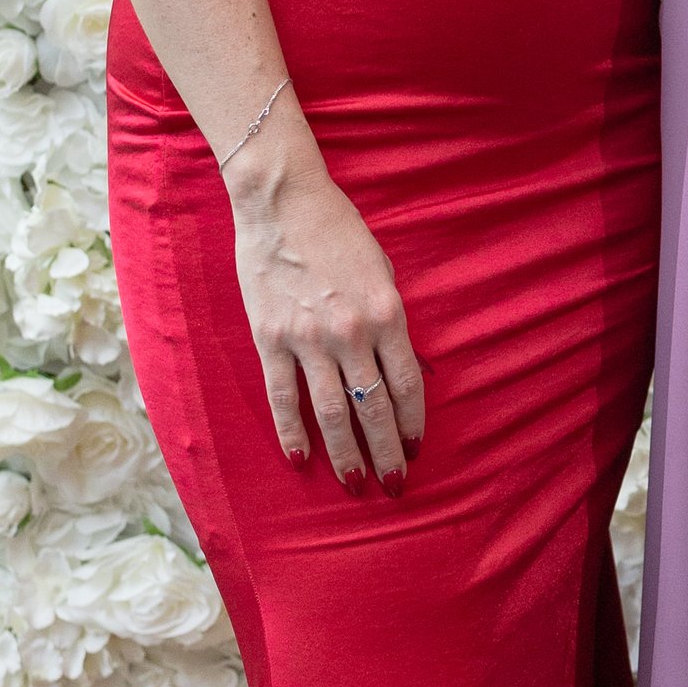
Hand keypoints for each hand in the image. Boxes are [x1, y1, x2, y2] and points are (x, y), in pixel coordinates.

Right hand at [226, 111, 424, 488]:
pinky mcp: (270, 339)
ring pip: (332, 412)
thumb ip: (390, 320)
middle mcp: (352, 333)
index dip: (413, 423)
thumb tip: (400, 364)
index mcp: (387, 313)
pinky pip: (284, 397)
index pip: (408, 385)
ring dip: (346, 454)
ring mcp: (308, 339)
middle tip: (394, 484)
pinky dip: (293, 432)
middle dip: (387, 452)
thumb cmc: (339, 231)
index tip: (416, 450)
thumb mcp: (382, 271)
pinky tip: (302, 460)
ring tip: (355, 484)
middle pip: (375, 408)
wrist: (283, 202)